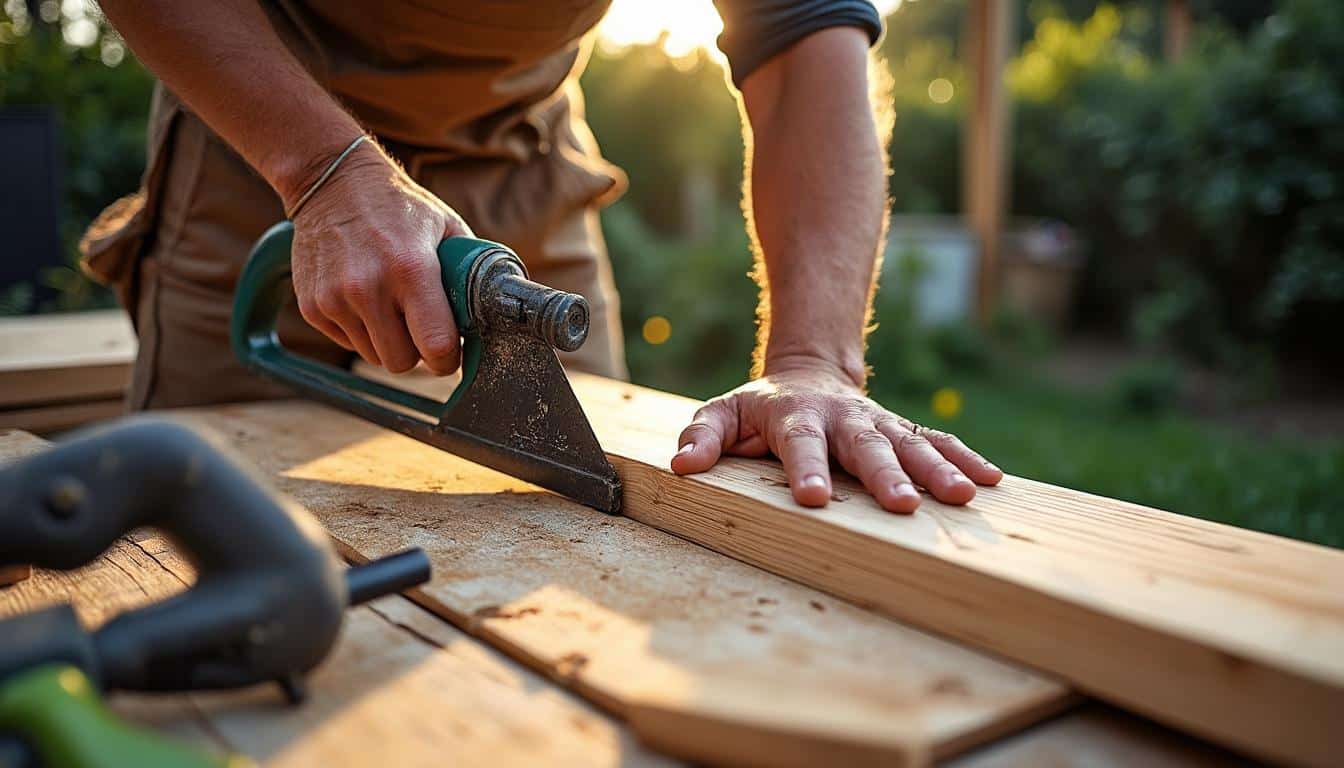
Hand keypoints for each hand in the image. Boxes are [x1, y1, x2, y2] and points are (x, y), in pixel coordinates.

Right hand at [289, 142, 471, 374]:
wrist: (332, 182)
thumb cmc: (399, 207)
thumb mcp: (447, 227)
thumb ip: (470, 272)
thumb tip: (493, 311)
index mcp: (411, 269)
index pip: (435, 347)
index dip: (447, 359)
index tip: (450, 352)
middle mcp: (368, 288)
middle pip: (401, 362)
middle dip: (416, 351)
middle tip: (420, 326)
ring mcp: (335, 299)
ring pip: (373, 356)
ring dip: (387, 341)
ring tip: (391, 306)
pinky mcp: (312, 305)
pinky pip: (348, 342)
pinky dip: (360, 330)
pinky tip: (364, 299)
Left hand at [670, 357, 1002, 512]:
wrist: (809, 373)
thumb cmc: (759, 408)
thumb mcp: (723, 413)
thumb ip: (702, 436)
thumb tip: (682, 464)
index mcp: (795, 417)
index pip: (801, 445)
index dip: (808, 470)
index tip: (816, 499)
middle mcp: (843, 419)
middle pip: (866, 447)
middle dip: (885, 475)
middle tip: (903, 505)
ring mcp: (878, 424)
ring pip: (911, 445)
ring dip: (938, 471)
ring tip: (963, 499)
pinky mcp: (903, 432)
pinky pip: (938, 443)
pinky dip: (965, 458)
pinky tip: (992, 482)